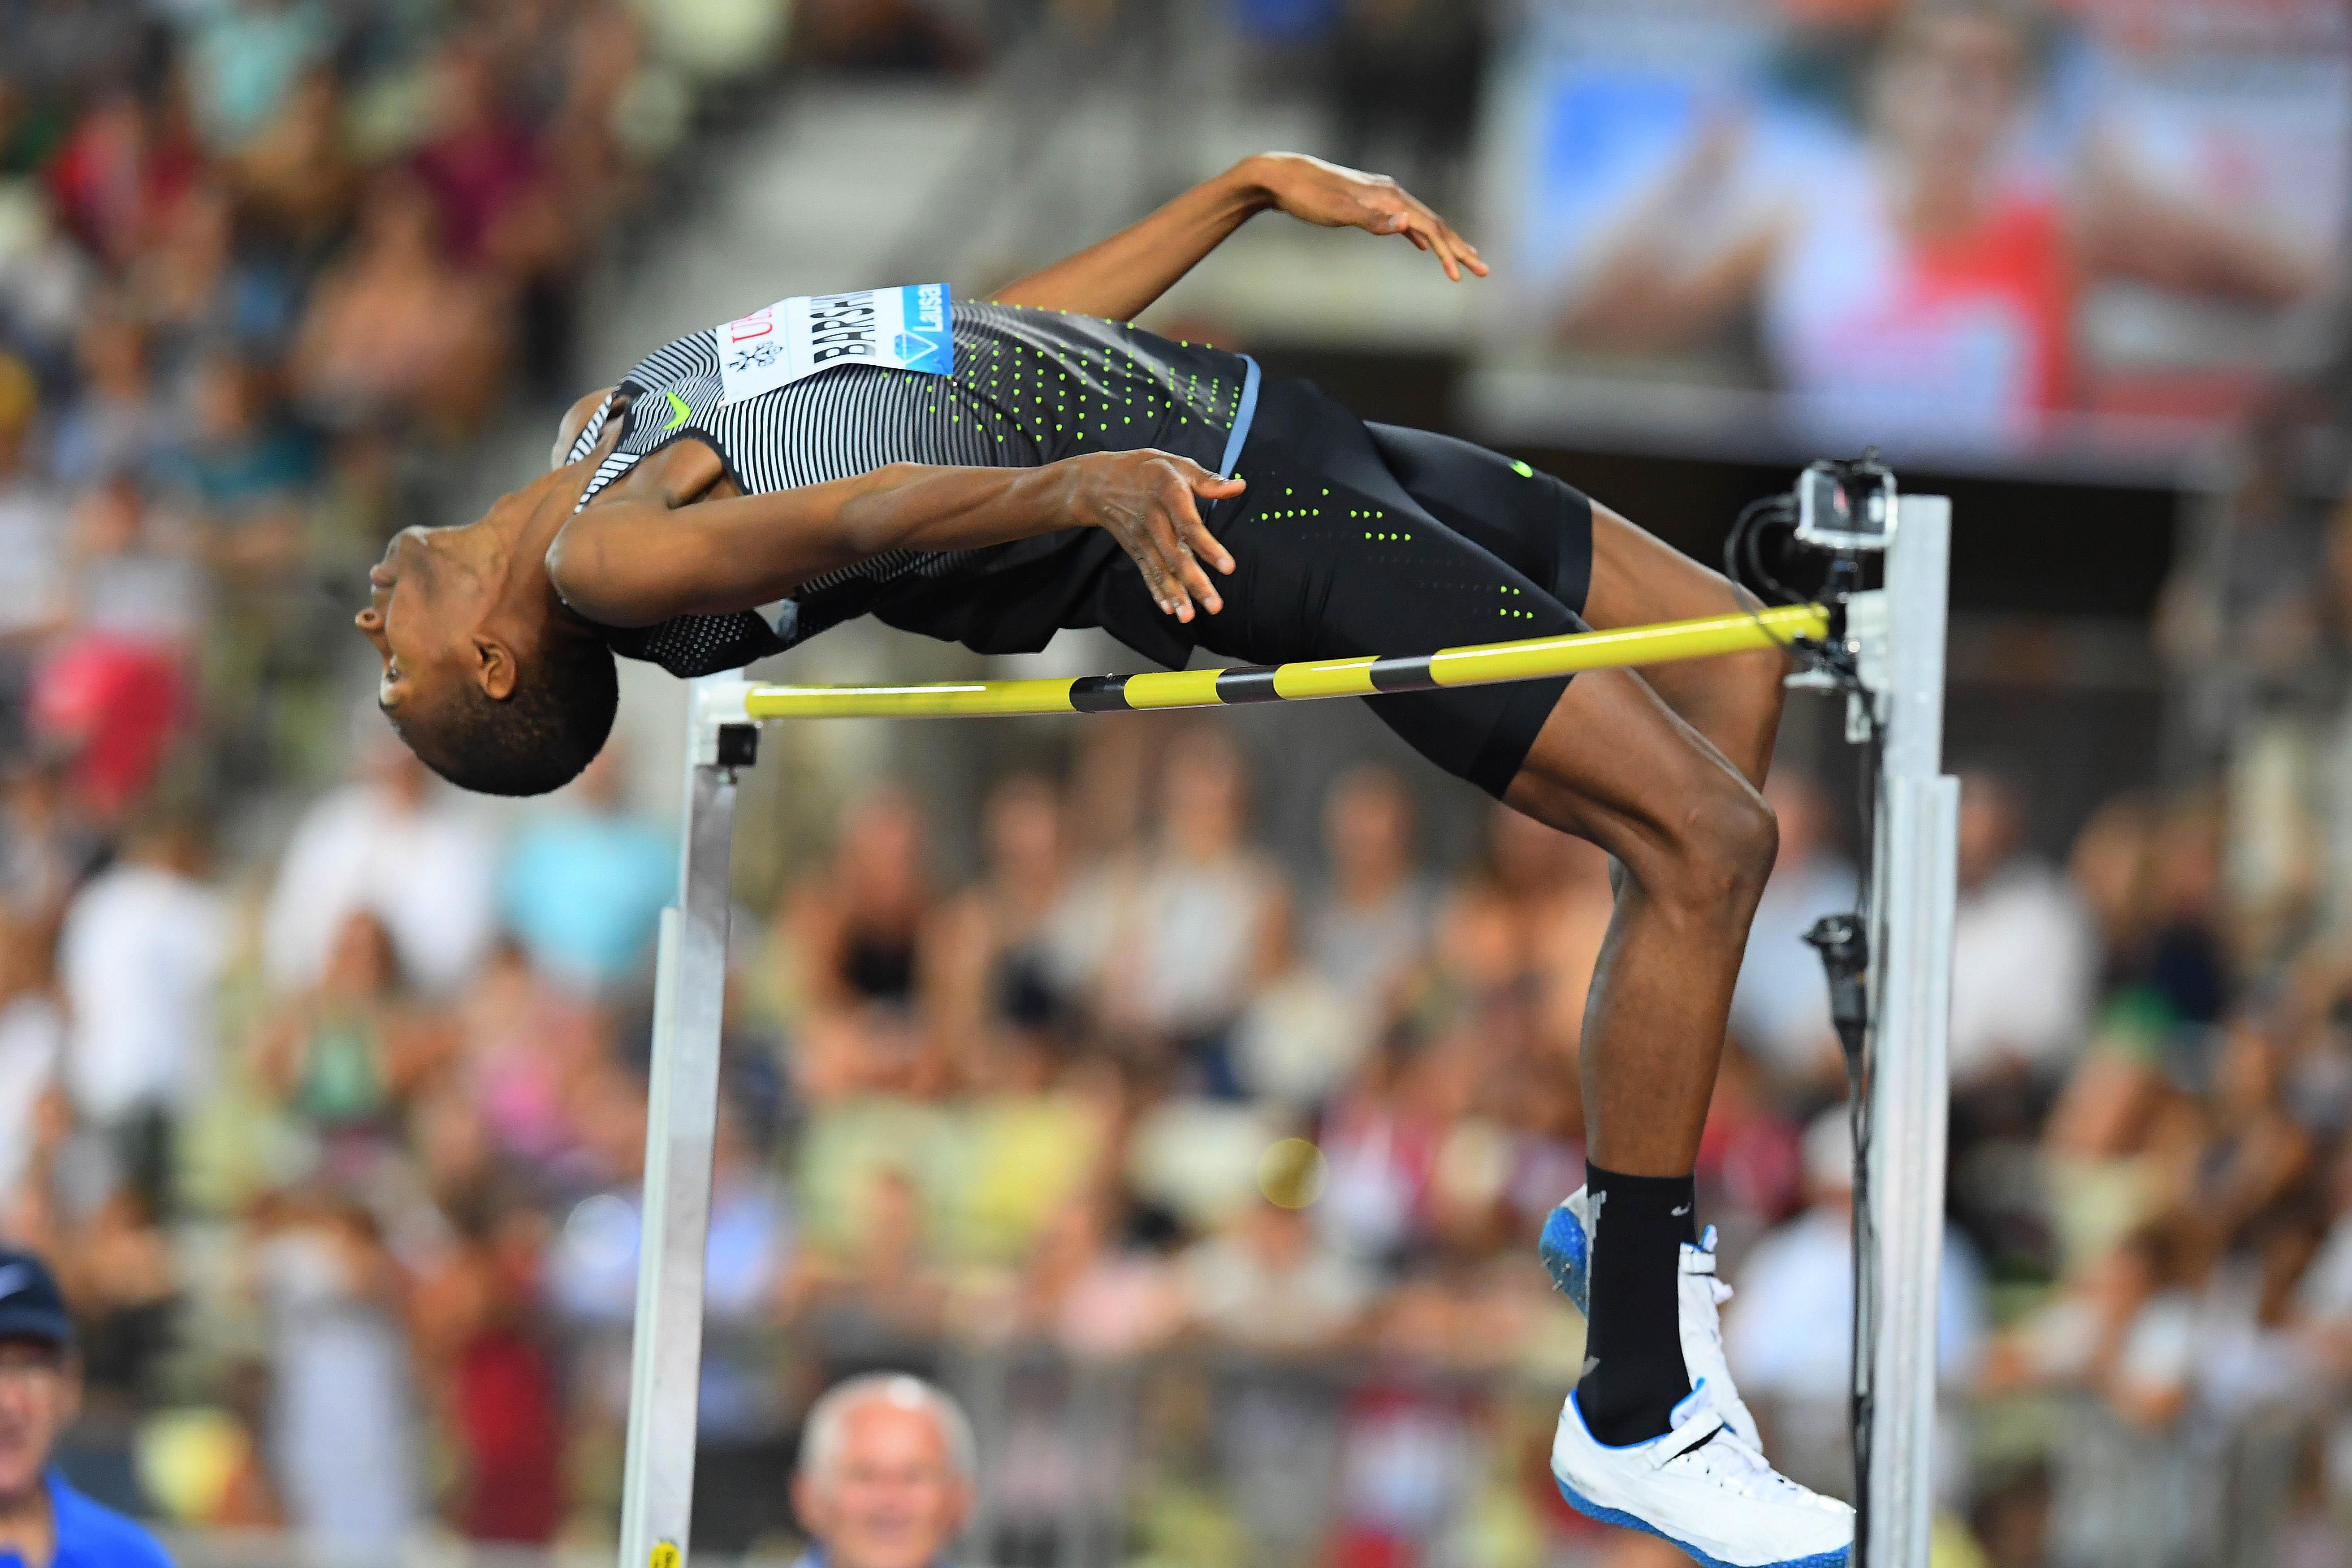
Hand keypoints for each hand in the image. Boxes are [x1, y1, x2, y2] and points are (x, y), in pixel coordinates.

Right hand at [1064, 449, 1242, 621]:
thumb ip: (1208, 480)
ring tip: (1190, 617)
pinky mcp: (1135, 549)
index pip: (1190, 526)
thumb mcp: (1176, 464)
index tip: (1228, 567)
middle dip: (1195, 583)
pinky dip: (1157, 591)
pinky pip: (1147, 573)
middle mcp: (1153, 520)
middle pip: (1175, 555)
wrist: (1097, 482)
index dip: (1209, 548)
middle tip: (1215, 606)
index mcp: (1168, 495)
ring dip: (1176, 595)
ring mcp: (1142, 537)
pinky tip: (1169, 609)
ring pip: (1161, 570)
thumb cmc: (1145, 469)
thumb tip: (1240, 486)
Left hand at [1243, 152, 1486, 280]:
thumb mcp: (1336, 211)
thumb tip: (1406, 224)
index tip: (1461, 276)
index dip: (1448, 252)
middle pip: (1434, 223)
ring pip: (1421, 221)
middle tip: (1483, 269)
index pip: (1429, 227)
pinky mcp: (1369, 201)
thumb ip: (1371, 220)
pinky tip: (1421, 246)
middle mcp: (1390, 192)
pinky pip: (1404, 221)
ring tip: (1462, 259)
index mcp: (1388, 196)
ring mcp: (1380, 196)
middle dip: (1458, 248)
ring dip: (1443, 242)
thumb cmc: (1306, 196)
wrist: (1281, 176)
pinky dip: (1418, 235)